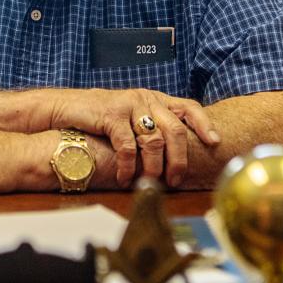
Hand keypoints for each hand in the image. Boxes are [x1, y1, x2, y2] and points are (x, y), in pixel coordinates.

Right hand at [44, 89, 218, 187]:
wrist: (67, 108)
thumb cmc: (101, 118)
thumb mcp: (132, 117)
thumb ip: (151, 127)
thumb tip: (175, 156)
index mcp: (155, 99)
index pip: (188, 107)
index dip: (204, 124)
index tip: (214, 143)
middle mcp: (146, 99)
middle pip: (175, 129)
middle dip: (179, 159)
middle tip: (175, 180)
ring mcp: (130, 105)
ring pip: (154, 141)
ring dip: (153, 167)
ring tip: (150, 183)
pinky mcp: (112, 114)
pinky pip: (128, 146)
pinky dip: (128, 166)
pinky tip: (125, 178)